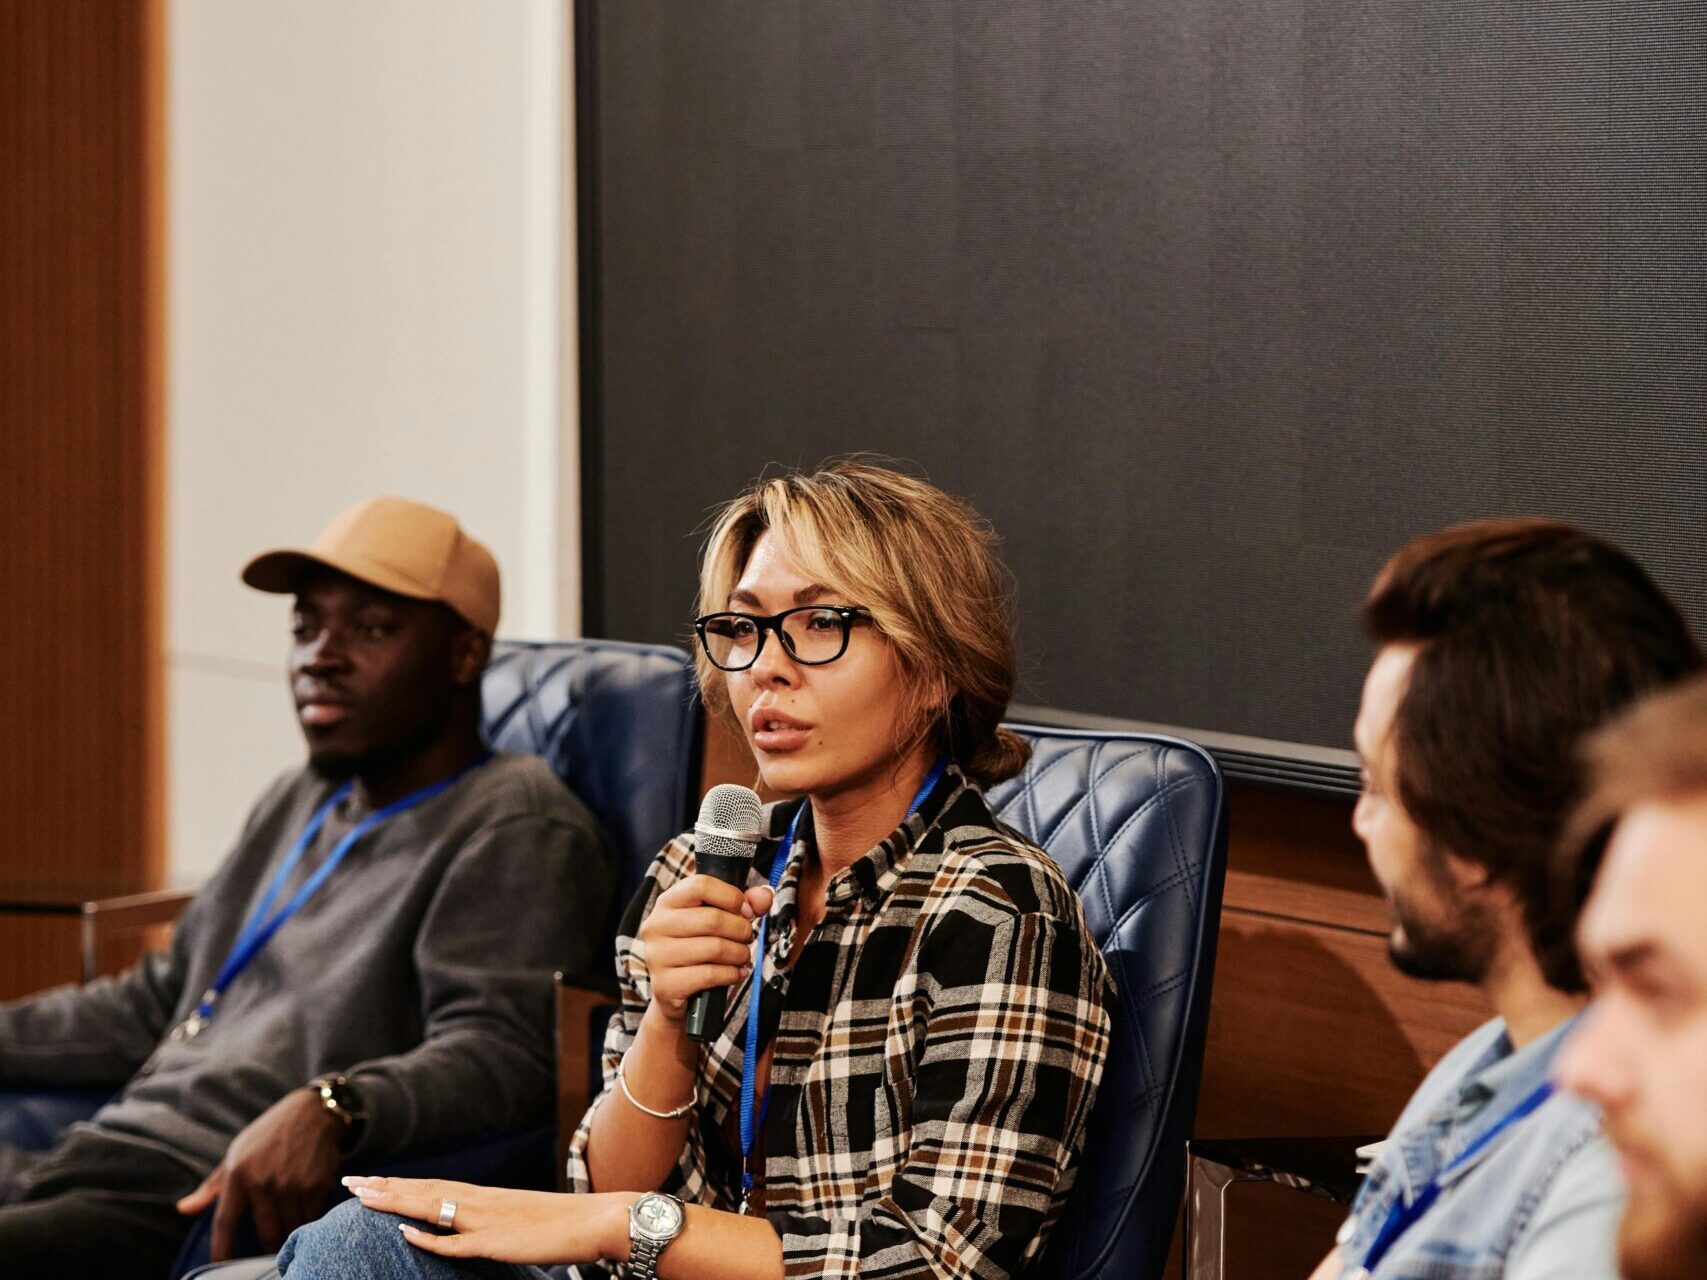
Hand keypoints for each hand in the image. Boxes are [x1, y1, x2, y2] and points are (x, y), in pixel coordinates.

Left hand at [176, 1087, 344, 1259]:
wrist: (312, 1112)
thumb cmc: (267, 1134)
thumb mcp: (235, 1154)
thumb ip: (210, 1187)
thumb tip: (182, 1210)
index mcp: (239, 1174)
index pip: (225, 1223)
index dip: (221, 1251)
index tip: (221, 1268)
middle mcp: (264, 1182)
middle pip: (264, 1234)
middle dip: (265, 1251)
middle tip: (266, 1259)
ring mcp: (292, 1184)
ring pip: (290, 1230)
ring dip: (289, 1239)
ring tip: (288, 1244)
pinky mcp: (317, 1185)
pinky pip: (311, 1219)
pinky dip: (307, 1225)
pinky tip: (305, 1224)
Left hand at [344, 1176, 632, 1264]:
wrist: (594, 1221)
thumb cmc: (560, 1225)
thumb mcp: (517, 1220)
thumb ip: (489, 1222)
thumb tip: (466, 1229)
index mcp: (484, 1196)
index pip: (431, 1186)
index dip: (397, 1184)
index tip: (367, 1181)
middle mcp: (480, 1201)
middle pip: (423, 1191)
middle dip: (384, 1187)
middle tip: (349, 1182)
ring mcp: (487, 1220)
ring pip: (431, 1207)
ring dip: (395, 1201)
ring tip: (363, 1196)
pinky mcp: (497, 1242)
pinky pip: (456, 1241)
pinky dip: (429, 1236)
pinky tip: (405, 1232)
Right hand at [637, 876, 773, 1022]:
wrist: (674, 992)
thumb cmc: (696, 949)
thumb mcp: (716, 919)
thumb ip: (743, 904)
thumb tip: (764, 895)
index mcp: (667, 902)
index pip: (701, 885)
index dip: (731, 897)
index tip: (745, 911)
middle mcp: (656, 926)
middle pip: (713, 919)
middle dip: (741, 930)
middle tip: (747, 938)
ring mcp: (657, 956)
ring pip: (715, 948)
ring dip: (739, 954)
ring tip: (742, 956)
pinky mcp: (665, 984)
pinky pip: (709, 975)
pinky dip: (731, 974)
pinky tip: (736, 973)